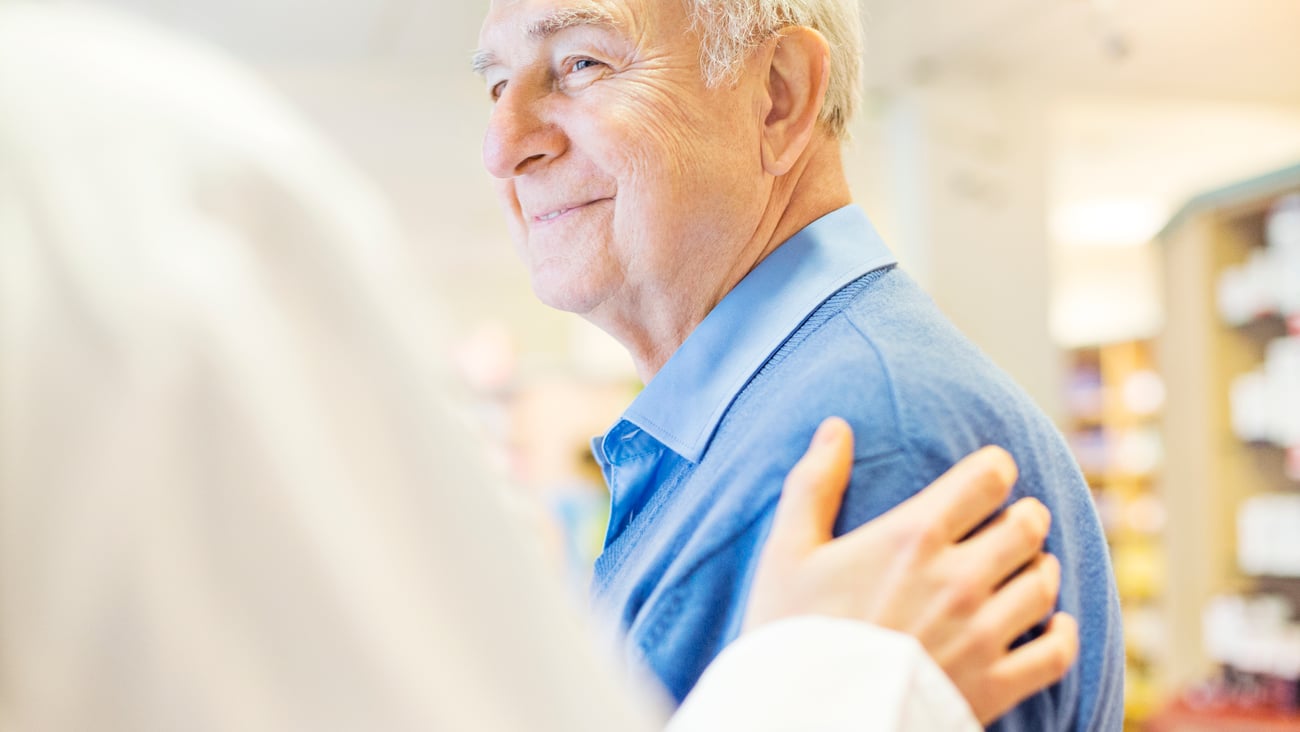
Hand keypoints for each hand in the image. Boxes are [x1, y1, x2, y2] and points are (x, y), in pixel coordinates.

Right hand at [744, 417, 1078, 724]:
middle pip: (1027, 526)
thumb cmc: (791, 632)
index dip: (995, 468)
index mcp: (913, 537)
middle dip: (1025, 515)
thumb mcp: (787, 551)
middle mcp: (958, 579)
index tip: (990, 474)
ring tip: (1026, 569)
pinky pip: (1055, 653)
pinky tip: (1051, 626)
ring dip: (1040, 569)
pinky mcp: (994, 686)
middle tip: (1015, 519)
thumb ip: (814, 483)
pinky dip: (1061, 634)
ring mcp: (981, 635)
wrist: (806, 719)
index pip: (986, 478)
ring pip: (1044, 583)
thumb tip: (836, 427)